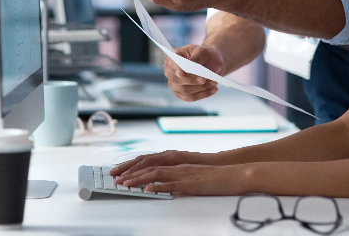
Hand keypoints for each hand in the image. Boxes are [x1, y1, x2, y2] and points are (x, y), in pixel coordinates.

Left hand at [114, 157, 250, 195]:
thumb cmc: (216, 176)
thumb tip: (162, 182)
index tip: (119, 171)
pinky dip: (158, 186)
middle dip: (129, 171)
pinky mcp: (191, 183)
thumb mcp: (193, 173)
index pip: (150, 160)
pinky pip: (171, 184)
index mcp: (178, 161)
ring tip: (124, 184)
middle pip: (149, 164)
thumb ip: (178, 176)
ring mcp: (184, 173)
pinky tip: (148, 189)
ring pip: (156, 173)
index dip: (133, 165)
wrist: (235, 174)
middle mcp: (178, 164)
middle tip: (114, 177)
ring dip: (138, 178)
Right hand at [164, 44, 223, 101]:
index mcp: (172, 58)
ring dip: (200, 88)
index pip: (170, 64)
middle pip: (176, 80)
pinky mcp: (183, 94)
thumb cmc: (205, 54)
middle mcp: (171, 72)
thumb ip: (196, 58)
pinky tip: (213, 90)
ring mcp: (175, 84)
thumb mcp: (202, 51)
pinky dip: (203, 94)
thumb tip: (191, 65)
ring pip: (185, 90)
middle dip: (191, 81)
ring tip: (213, 83)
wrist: (213, 62)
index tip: (182, 74)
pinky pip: (191, 97)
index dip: (174, 69)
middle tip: (204, 79)